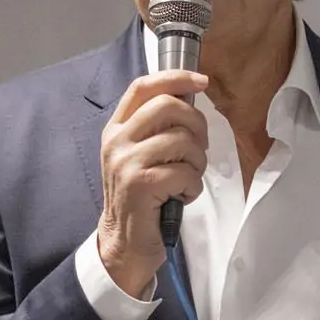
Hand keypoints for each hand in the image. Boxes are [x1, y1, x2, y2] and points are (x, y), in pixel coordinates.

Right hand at [94, 70, 210, 300]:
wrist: (123, 241)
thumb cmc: (142, 196)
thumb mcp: (140, 155)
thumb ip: (157, 128)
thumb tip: (190, 97)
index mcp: (117, 128)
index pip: (144, 86)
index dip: (176, 78)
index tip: (202, 82)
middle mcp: (117, 140)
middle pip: (169, 106)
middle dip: (197, 126)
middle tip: (198, 150)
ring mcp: (126, 161)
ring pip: (183, 140)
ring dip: (197, 163)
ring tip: (186, 179)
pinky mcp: (140, 184)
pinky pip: (185, 172)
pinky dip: (193, 186)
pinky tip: (181, 196)